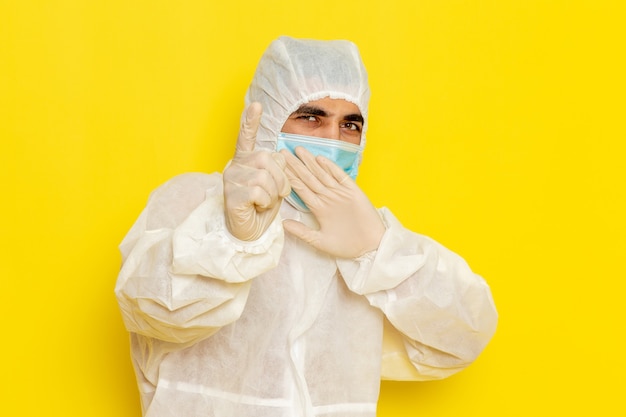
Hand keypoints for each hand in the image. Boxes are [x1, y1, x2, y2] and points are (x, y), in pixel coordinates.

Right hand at [223, 103, 290, 240]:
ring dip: (273, 193)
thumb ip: (276, 167)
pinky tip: (257, 207)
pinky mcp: (231, 194)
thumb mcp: (274, 183)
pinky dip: (265, 203)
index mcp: (246, 159)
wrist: (250, 231)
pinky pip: (258, 192)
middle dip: (280, 179)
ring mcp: (231, 178)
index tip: (256, 104)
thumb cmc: (262, 206)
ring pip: (264, 177)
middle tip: (276, 193)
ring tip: (264, 202)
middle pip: (267, 158)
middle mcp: (235, 165)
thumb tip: (279, 156)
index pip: (246, 135)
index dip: (250, 121)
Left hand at [280, 146, 385, 257]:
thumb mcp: (319, 241)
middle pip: (308, 178)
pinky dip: (331, 168)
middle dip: (296, 165)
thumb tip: (282, 223)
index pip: (301, 189)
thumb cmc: (346, 246)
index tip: (278, 167)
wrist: (370, 247)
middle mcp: (327, 198)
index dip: (290, 178)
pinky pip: (341, 177)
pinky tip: (321, 159)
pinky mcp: (353, 192)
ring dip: (311, 162)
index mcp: (319, 208)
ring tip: (299, 150)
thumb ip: (302, 232)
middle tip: (283, 151)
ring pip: (322, 175)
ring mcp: (340, 193)